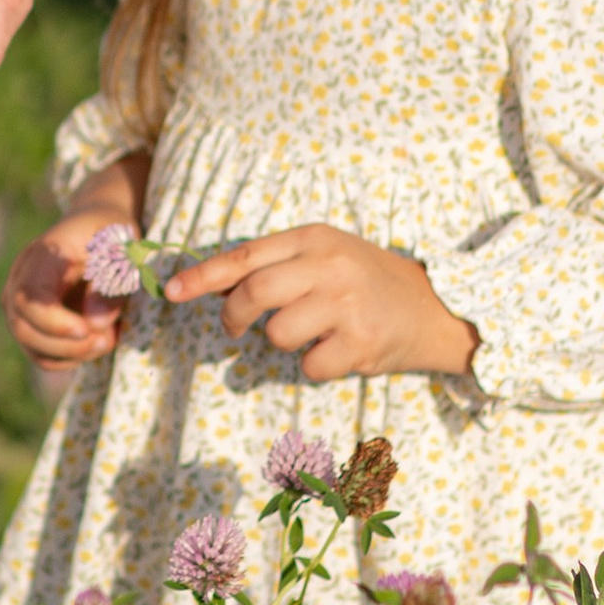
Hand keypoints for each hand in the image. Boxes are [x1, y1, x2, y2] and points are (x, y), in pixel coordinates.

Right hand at [1, 155, 150, 369]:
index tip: (87, 330)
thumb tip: (94, 325)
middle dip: (67, 345)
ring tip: (109, 339)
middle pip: (23, 327)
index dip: (53, 321)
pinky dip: (70, 358)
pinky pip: (41, 353)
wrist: (97, 227)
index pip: (28, 296)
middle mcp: (21, 279)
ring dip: (72, 354)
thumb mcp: (123, 251)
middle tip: (108, 340)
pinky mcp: (31, 321)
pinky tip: (98, 342)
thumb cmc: (111, 234)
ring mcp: (21, 302)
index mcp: (42, 256)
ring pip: (31, 345)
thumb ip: (111, 286)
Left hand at [162, 226, 478, 384]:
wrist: (432, 306)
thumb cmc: (363, 279)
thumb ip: (271, 265)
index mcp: (313, 238)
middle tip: (236, 329)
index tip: (171, 291)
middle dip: (233, 317)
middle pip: (252, 295)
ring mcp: (346, 304)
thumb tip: (207, 284)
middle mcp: (329, 266)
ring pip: (277, 334)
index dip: (202, 276)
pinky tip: (338, 350)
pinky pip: (308, 366)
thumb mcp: (321, 255)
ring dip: (283, 342)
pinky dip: (315, 365)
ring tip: (311, 332)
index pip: (245, 256)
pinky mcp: (360, 343)